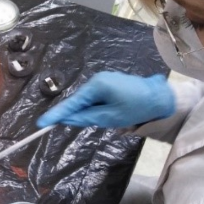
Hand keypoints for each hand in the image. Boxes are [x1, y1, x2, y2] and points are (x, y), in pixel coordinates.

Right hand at [37, 72, 174, 127]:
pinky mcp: (113, 85)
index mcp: (97, 85)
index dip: (57, 114)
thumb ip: (87, 118)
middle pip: (80, 102)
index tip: (41, 124)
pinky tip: (116, 116)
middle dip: (81, 115)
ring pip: (91, 102)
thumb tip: (68, 119)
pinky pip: (100, 100)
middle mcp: (99, 79)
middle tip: (97, 124)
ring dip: (95, 114)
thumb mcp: (111, 117)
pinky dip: (102, 110)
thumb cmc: (138, 108)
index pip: (72, 102)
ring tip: (116, 120)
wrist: (162, 99)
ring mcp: (106, 81)